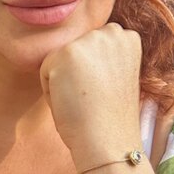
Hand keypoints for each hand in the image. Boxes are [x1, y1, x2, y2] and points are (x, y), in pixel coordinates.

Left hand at [39, 23, 141, 168]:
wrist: (109, 140)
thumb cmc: (110, 118)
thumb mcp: (115, 76)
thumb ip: (102, 57)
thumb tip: (77, 54)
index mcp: (129, 37)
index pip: (92, 47)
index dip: (94, 74)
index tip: (106, 92)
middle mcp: (111, 33)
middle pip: (74, 51)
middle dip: (77, 74)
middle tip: (94, 98)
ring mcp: (89, 41)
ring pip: (58, 60)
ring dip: (64, 81)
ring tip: (83, 100)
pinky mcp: (66, 53)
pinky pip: (45, 72)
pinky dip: (51, 92)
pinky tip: (72, 102)